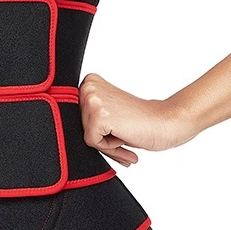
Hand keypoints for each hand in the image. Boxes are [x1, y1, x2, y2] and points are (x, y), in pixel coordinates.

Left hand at [79, 73, 197, 165]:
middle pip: (79, 128)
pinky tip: (125, 137)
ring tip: (125, 134)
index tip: (115, 129)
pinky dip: (110, 147)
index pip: (76, 119)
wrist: (166, 123)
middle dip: (101, 138)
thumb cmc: (140, 122)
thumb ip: (88, 116)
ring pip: (86, 136)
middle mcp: (88, 87)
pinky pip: (93, 143)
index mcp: (89, 82)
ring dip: (106, 143)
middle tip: (123, 134)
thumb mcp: (108, 112)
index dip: (97, 130)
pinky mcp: (99, 115)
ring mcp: (93, 100)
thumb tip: (64, 132)